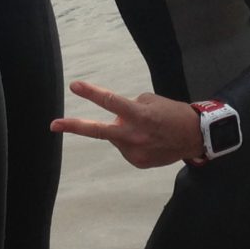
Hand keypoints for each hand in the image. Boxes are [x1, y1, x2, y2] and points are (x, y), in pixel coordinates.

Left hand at [51, 80, 203, 168]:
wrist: (195, 137)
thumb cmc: (173, 114)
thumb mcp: (151, 102)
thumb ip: (128, 109)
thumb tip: (114, 120)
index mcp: (139, 115)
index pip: (111, 102)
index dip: (91, 93)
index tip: (75, 86)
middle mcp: (134, 136)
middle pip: (99, 131)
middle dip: (74, 126)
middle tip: (53, 124)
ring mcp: (135, 152)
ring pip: (116, 137)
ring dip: (123, 131)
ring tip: (146, 129)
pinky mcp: (138, 163)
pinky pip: (125, 148)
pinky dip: (131, 142)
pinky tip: (148, 140)